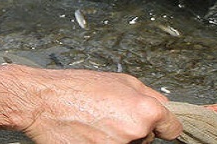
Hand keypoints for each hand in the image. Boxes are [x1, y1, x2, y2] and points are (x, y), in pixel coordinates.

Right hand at [13, 66, 182, 143]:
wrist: (44, 103)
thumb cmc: (77, 88)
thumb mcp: (121, 80)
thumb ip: (149, 94)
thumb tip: (165, 105)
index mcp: (145, 111)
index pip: (172, 128)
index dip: (165, 125)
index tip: (160, 126)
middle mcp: (135, 132)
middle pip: (148, 137)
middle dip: (135, 128)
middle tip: (112, 115)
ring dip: (119, 138)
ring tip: (98, 122)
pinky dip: (104, 143)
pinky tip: (92, 133)